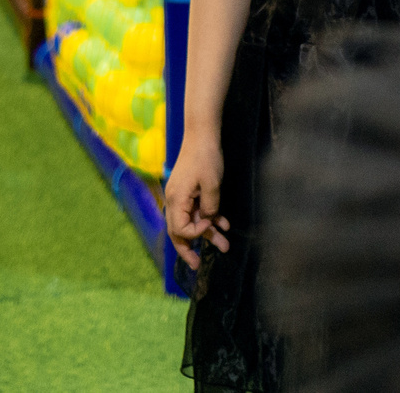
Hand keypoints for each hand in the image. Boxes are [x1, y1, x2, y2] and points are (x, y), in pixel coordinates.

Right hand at [162, 138, 228, 269]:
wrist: (202, 134)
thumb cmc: (206, 157)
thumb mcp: (212, 184)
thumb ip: (210, 207)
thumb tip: (209, 221)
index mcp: (176, 199)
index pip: (179, 229)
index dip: (195, 233)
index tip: (210, 226)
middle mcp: (174, 200)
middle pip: (178, 232)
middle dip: (189, 249)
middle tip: (197, 265)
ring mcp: (181, 196)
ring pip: (191, 222)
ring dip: (207, 233)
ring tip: (225, 245)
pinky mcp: (189, 191)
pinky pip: (196, 210)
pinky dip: (209, 217)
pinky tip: (224, 223)